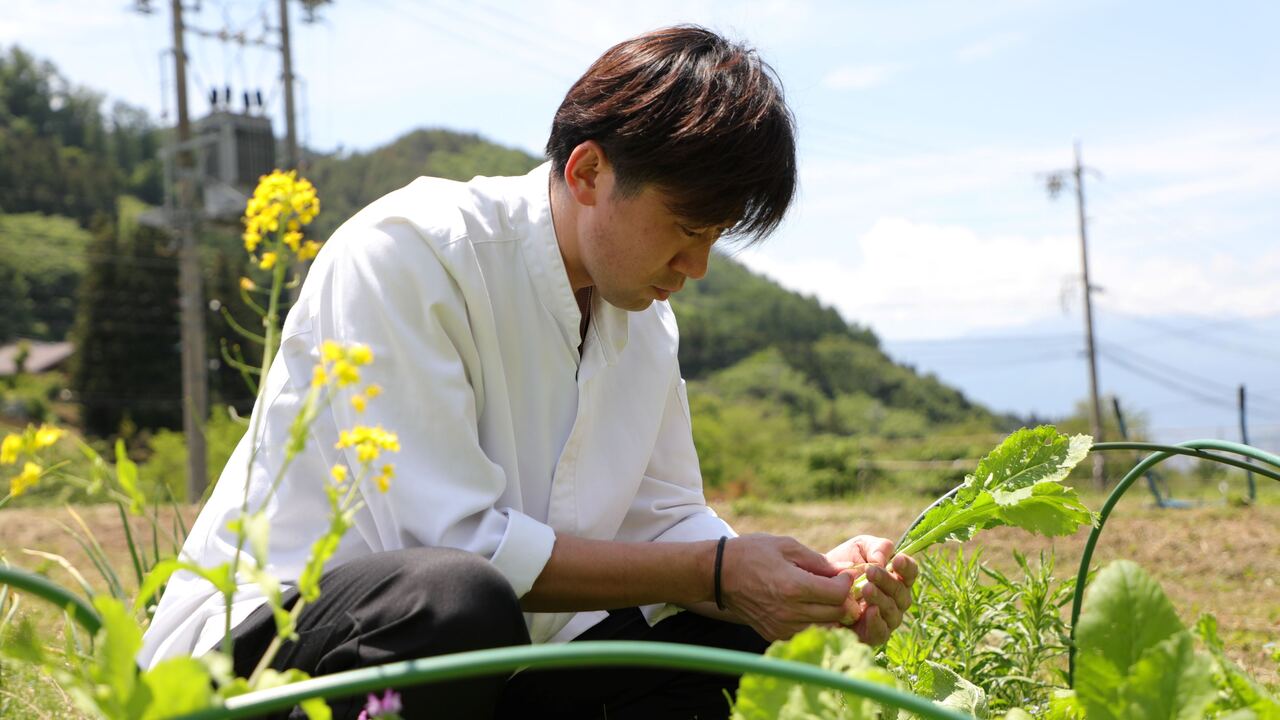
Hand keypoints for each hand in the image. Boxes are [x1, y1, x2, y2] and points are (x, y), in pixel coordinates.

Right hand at [718, 533, 854, 641]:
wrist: (718, 574)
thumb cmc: (752, 554)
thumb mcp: (786, 546)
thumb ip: (817, 560)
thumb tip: (843, 570)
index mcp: (793, 587)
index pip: (838, 595)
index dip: (846, 583)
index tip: (843, 574)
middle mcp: (789, 612)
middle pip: (836, 614)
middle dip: (842, 599)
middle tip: (837, 585)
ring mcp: (782, 627)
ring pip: (824, 627)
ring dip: (830, 613)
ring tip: (824, 596)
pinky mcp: (775, 635)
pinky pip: (806, 633)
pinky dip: (814, 622)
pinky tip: (807, 606)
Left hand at [825, 535, 917, 644]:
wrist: (818, 585)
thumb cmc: (843, 564)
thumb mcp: (859, 548)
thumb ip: (876, 547)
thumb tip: (882, 561)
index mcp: (896, 578)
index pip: (910, 573)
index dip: (907, 567)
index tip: (897, 559)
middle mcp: (895, 601)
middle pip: (901, 593)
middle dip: (887, 581)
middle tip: (871, 571)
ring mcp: (886, 619)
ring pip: (892, 612)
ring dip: (880, 599)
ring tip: (866, 588)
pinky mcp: (871, 635)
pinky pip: (880, 633)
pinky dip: (876, 622)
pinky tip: (869, 610)